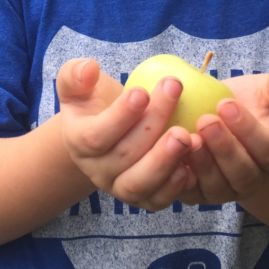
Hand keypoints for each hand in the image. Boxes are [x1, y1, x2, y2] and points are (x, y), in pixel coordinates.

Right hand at [56, 58, 197, 210]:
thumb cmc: (94, 101)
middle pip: (124, 156)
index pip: (96, 135)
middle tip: (174, 97)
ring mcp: (119, 188)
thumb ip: (76, 73)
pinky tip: (193, 164)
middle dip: (151, 126)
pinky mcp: (144, 198)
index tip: (142, 92)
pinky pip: (158, 199)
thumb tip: (90, 69)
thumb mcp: (76, 82)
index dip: (120, 116)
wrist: (107, 130)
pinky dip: (176, 186)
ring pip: (140, 184)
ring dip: (165, 161)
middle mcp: (97, 170)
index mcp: (78, 142)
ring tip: (187, 136)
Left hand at [176, 71, 268, 205]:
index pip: (267, 149)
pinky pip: (187, 193)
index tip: (226, 104)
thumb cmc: (241, 105)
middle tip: (205, 121)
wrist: (215, 122)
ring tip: (188, 138)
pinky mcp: (195, 194)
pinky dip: (177, 178)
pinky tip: (166, 156)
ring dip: (202, 164)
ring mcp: (222, 190)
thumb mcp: (263, 92)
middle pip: (242, 172)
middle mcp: (250, 179)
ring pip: (216, 186)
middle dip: (224, 147)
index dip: (248, 129)